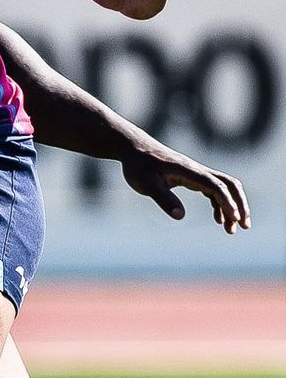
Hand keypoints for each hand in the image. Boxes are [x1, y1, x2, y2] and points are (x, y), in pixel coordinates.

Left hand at [120, 138, 250, 233]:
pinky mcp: (191, 176)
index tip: (234, 219)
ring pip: (223, 187)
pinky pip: (213, 190)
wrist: (133, 148)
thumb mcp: (145, 183)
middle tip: (244, 225)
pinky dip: (220, 204)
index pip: (215, 186)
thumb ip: (163, 198)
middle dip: (240, 204)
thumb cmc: (137, 165)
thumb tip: (180, 216)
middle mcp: (196, 170)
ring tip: (231, 230)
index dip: (227, 202)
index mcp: (188, 171)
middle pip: (229, 184)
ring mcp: (195, 173)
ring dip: (231, 206)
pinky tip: (218, 219)